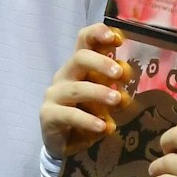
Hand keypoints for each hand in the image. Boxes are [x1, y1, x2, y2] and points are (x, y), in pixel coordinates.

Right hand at [41, 23, 130, 158]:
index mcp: (80, 65)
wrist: (66, 143)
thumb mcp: (104, 96)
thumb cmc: (88, 112)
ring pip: (76, 88)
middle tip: (120, 73)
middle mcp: (65, 74)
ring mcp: (54, 94)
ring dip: (99, 93)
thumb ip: (114, 84)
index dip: (98, 33)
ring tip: (117, 100)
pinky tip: (104, 127)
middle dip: (101, 63)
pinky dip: (88, 120)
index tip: (118, 38)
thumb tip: (127, 74)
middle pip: (79, 57)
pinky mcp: (48, 115)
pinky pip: (69, 115)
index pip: (84, 39)